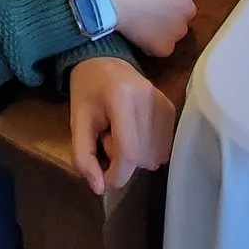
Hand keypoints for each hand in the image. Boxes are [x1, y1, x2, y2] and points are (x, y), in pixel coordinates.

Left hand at [67, 57, 175, 195]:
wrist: (104, 60)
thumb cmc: (87, 91)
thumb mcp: (77, 122)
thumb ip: (83, 156)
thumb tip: (99, 189)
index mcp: (121, 97)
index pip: (128, 151)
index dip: (117, 174)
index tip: (103, 176)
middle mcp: (148, 98)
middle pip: (144, 157)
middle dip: (123, 162)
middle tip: (107, 141)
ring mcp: (164, 102)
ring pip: (157, 156)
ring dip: (137, 157)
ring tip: (122, 135)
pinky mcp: (171, 107)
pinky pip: (165, 146)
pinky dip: (149, 150)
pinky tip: (135, 133)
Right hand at [87, 0, 196, 54]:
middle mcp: (187, 7)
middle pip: (180, 15)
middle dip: (166, 16)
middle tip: (143, 14)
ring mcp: (178, 29)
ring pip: (171, 34)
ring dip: (158, 32)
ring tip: (136, 26)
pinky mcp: (165, 48)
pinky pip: (159, 49)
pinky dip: (148, 46)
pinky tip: (133, 35)